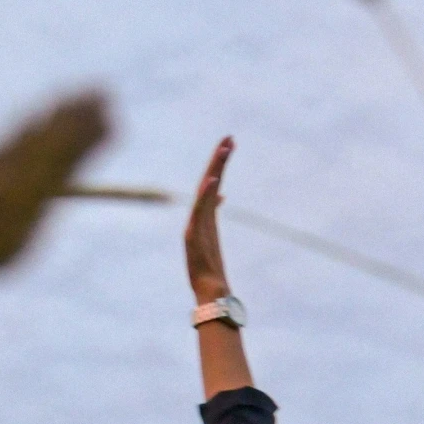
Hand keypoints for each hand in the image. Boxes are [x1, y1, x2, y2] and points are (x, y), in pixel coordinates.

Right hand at [185, 135, 232, 302]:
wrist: (209, 287)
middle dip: (219, 158)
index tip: (229, 143)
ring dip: (215, 169)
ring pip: (206, 191)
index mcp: (207, 212)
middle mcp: (201, 215)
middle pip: (210, 180)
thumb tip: (221, 193)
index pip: (214, 180)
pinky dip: (206, 195)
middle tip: (229, 136)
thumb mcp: (213, 231)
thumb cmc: (210, 264)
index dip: (220, 162)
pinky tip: (213, 181)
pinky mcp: (194, 235)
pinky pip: (201, 211)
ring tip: (224, 150)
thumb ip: (213, 209)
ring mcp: (196, 224)